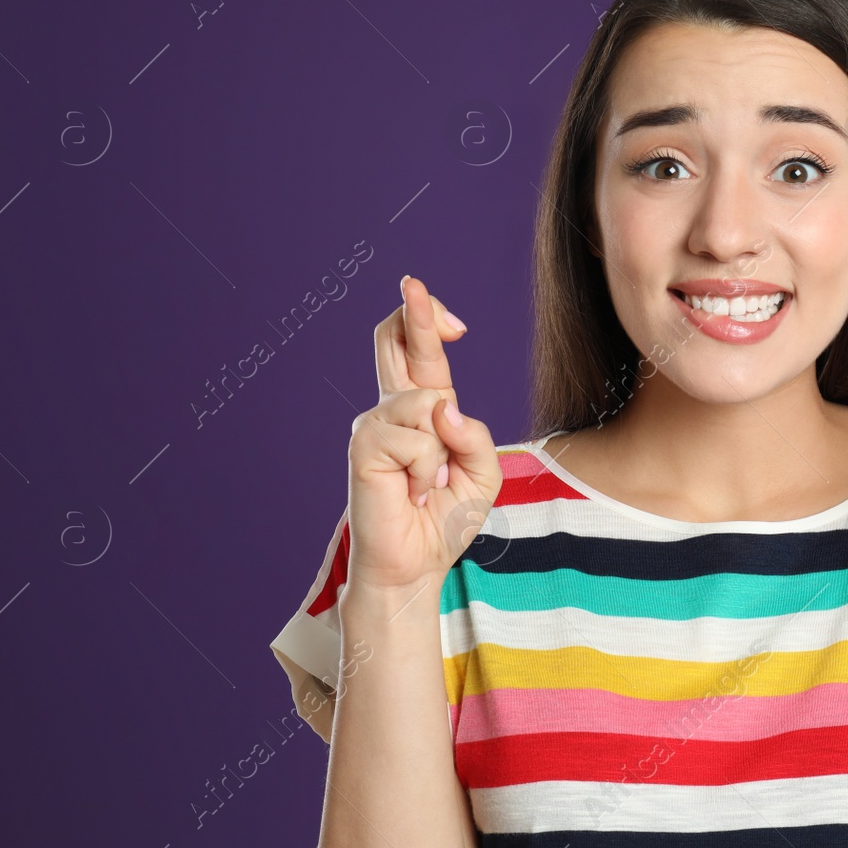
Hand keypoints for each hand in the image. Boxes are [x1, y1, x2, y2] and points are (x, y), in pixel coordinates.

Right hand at [344, 276, 502, 596]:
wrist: (413, 565)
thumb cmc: (443, 518)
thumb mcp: (482, 475)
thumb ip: (475, 436)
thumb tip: (444, 407)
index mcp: (421, 410)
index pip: (418, 353)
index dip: (427, 322)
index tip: (451, 320)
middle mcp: (392, 409)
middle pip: (394, 341)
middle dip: (413, 313)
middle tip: (413, 282)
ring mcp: (374, 424)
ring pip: (427, 403)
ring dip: (441, 452)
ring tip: (426, 485)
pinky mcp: (365, 446)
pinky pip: (418, 437)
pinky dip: (426, 469)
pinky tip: (411, 491)